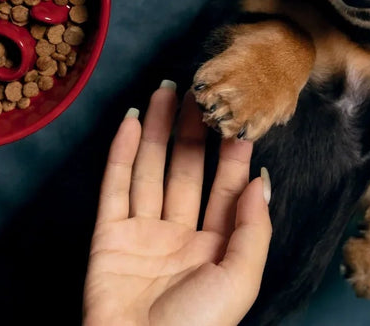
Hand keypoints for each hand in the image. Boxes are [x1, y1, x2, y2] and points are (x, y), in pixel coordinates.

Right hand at [84, 82, 271, 325]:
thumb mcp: (239, 280)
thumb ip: (253, 229)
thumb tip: (261, 179)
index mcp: (216, 248)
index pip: (226, 188)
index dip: (231, 151)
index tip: (236, 113)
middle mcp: (180, 235)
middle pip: (187, 170)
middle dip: (193, 131)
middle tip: (198, 90)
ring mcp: (143, 233)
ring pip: (151, 170)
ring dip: (157, 130)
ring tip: (165, 90)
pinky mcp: (108, 235)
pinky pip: (116, 186)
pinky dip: (122, 151)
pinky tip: (131, 120)